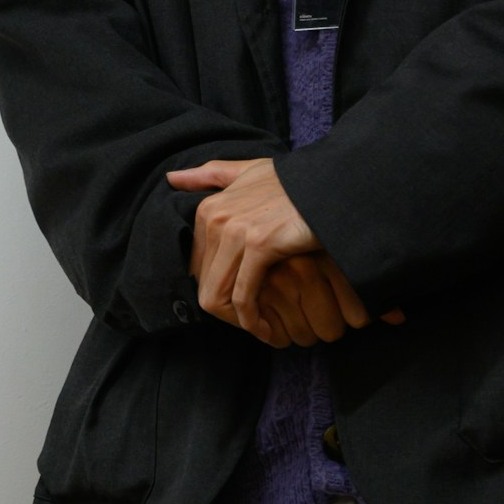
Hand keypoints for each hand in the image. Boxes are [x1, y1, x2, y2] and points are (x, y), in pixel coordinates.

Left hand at [167, 160, 403, 343]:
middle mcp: (216, 217)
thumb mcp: (250, 171)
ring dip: (237, 322)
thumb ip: (212, 175)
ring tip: (260, 331)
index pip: (197, 268)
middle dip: (227, 311)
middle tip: (253, 323)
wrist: (333, 185)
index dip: (218, 291)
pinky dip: (253, 322)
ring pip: (216, 296)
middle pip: (204, 284)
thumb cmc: (295, 182)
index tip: (241, 304)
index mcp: (210, 207)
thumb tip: (171, 178)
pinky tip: (269, 332)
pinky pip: (243, 298)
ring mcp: (236, 230)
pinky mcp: (259, 245)